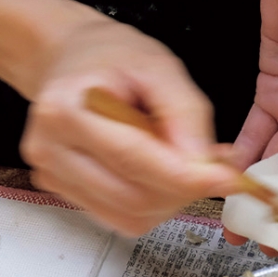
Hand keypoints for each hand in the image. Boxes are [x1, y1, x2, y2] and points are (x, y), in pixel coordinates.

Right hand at [20, 17, 239, 236]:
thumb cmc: (108, 57)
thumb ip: (186, 113)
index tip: (229, 179)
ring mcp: (50, 176)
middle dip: (183, 190)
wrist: (69, 63)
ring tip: (182, 165)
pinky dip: (151, 205)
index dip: (185, 176)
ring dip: (169, 201)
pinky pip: (119, 218)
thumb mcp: (157, 66)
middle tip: (213, 169)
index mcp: (63, 111)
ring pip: (128, 217)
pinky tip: (158, 174)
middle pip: (131, 197)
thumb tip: (205, 166)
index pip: (130, 158)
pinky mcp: (60, 193)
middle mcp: (47, 150)